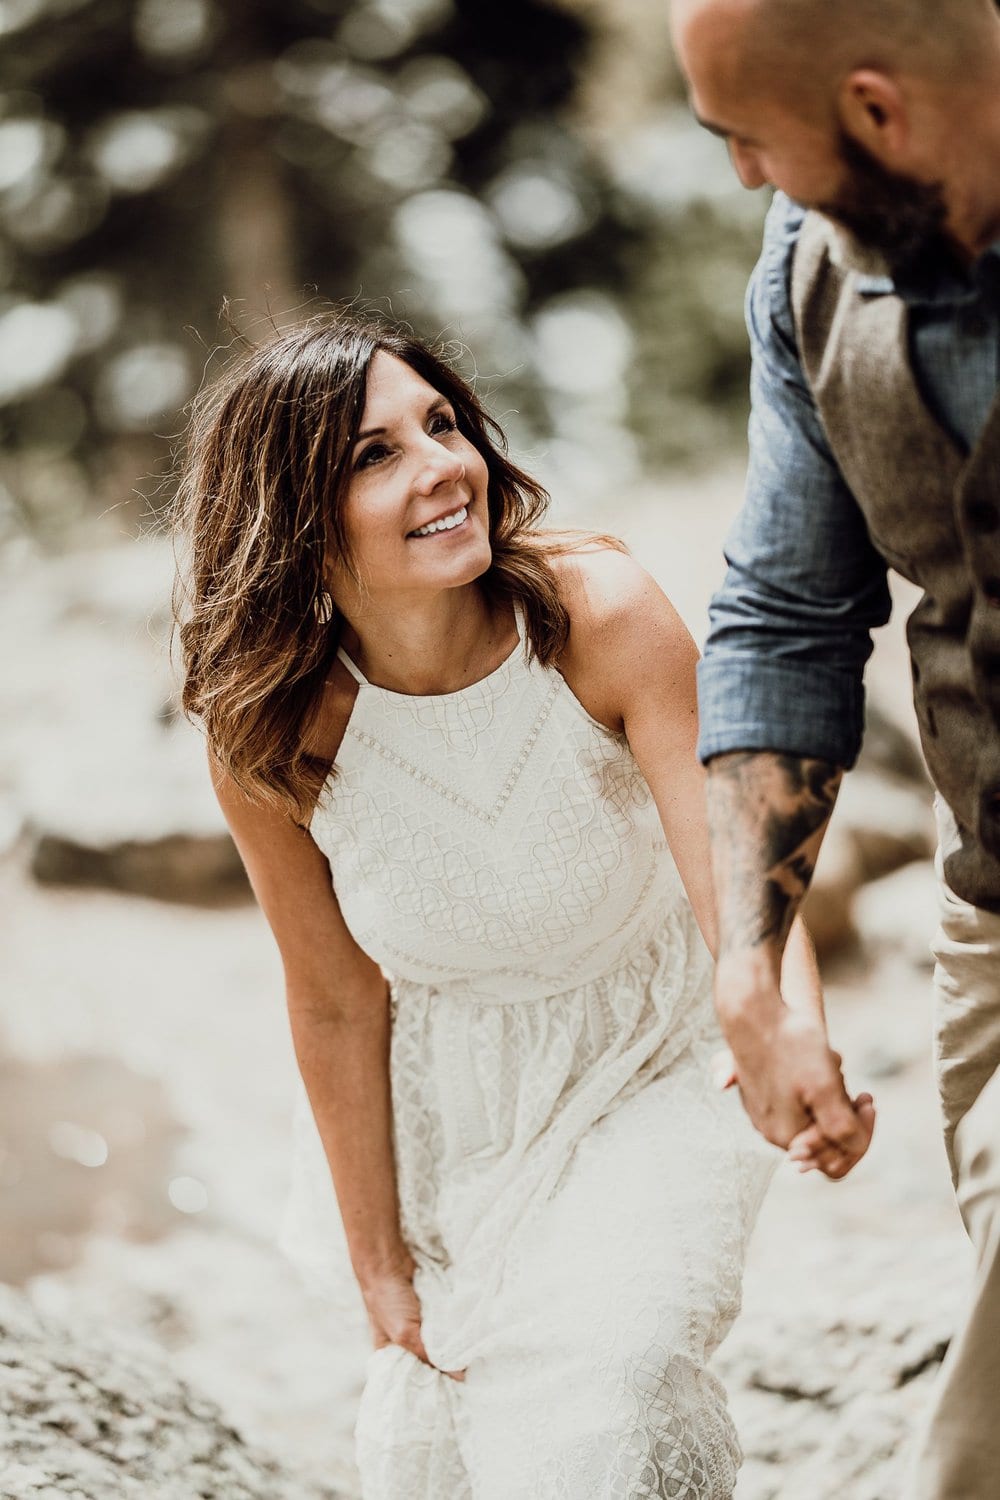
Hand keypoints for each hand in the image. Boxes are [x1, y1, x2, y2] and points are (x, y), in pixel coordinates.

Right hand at [358, 1249, 464, 1381]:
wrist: (388, 1262)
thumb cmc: (387, 1300)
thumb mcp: (405, 1333)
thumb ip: (429, 1354)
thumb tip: (459, 1375)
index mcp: (392, 1355)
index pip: (413, 1378)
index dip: (431, 1384)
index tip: (453, 1394)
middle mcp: (406, 1343)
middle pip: (430, 1361)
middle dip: (447, 1366)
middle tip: (471, 1378)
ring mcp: (420, 1326)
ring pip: (441, 1343)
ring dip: (454, 1347)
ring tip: (476, 1359)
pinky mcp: (431, 1312)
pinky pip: (446, 1325)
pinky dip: (456, 1329)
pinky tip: (470, 1337)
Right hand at [717, 992, 872, 1171]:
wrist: (753, 1008)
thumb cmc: (791, 1045)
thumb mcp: (827, 1088)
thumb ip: (842, 1127)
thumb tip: (853, 1150)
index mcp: (789, 1136)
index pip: (837, 1160)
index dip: (860, 1134)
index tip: (867, 1101)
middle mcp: (772, 1131)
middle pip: (826, 1139)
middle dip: (844, 1113)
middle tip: (860, 1091)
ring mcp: (765, 1112)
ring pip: (815, 1116)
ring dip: (831, 1094)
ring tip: (832, 1064)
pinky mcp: (762, 1093)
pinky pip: (800, 1100)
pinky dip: (815, 1083)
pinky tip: (817, 1060)